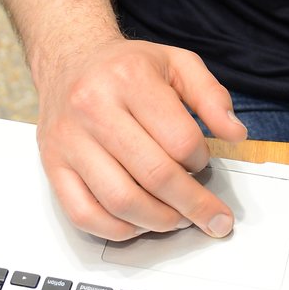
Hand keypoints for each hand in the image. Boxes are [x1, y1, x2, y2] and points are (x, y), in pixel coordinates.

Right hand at [36, 33, 246, 240]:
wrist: (69, 59)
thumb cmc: (126, 67)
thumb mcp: (177, 63)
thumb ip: (211, 96)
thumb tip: (236, 133)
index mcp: (130, 78)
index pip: (179, 139)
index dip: (201, 160)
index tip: (203, 164)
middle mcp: (94, 107)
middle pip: (154, 175)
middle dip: (192, 205)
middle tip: (213, 218)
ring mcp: (69, 140)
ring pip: (120, 200)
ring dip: (158, 221)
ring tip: (176, 219)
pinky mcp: (53, 164)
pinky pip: (84, 214)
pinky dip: (117, 230)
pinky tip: (137, 223)